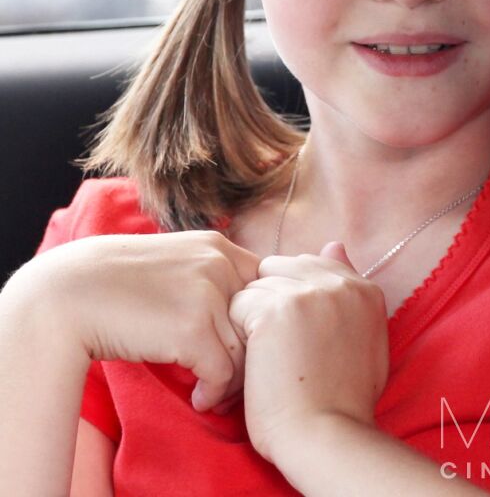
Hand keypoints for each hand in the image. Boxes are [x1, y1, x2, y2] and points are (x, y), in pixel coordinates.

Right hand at [28, 231, 260, 411]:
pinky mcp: (191, 329)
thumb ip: (213, 277)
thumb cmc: (120, 285)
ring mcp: (207, 294)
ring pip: (244, 352)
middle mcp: (220, 264)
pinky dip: (213, 394)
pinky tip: (198, 398)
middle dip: (250, 355)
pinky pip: (222, 374)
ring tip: (212, 389)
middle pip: (261, 321)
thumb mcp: (177, 263)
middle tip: (233, 378)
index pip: (266, 289)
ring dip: (231, 380)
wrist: (70, 294)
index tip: (242, 346)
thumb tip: (248, 315)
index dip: (259, 322)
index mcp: (219, 246)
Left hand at [227, 241, 389, 462]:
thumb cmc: (342, 398)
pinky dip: (238, 333)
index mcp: (365, 289)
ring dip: (253, 316)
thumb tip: (335, 243)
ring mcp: (308, 292)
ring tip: (269, 356)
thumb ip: (349, 291)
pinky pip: (239, 304)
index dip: (296, 297)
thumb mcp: (363, 338)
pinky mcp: (275, 308)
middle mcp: (340, 282)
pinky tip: (256, 360)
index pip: (313, 265)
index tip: (298, 333)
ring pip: (258, 284)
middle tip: (279, 345)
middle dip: (272, 299)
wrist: (326, 435)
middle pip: (282, 268)